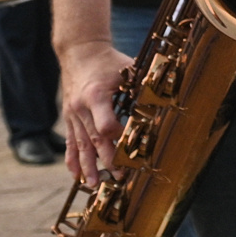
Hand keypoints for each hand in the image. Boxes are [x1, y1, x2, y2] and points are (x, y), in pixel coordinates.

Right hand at [59, 41, 134, 184]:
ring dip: (88, 166)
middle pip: (94, 139)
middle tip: (120, 177)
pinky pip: (71, 142)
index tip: (130, 145)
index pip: (105, 124)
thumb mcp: (127, 68)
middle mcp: (81, 108)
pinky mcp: (69, 117)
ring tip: (94, 184)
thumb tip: (166, 97)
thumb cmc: (109, 61)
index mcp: (96, 95)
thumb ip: (143, 84)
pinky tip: (76, 175)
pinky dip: (72, 159)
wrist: (79, 52)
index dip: (118, 136)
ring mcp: (73, 114)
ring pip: (81, 145)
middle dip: (107, 160)